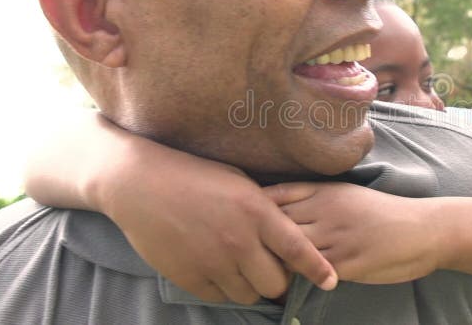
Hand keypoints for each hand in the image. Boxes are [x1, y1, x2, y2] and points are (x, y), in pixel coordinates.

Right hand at [99, 152, 336, 303]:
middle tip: (272, 272)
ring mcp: (212, 261)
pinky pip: (218, 296)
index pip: (298, 249)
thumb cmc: (194, 175)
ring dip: (251, 287)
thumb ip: (264, 209)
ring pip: (248, 294)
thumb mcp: (239, 182)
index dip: (318, 269)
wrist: (140, 183)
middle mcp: (239, 240)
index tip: (330, 281)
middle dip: (279, 281)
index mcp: (256, 212)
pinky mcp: (188, 276)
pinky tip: (217, 270)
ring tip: (242, 270)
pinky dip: (223, 289)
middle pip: (276, 283)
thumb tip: (286, 232)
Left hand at [264, 182, 439, 283]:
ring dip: (276, 261)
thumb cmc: (384, 213)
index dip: (256, 207)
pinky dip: (299, 276)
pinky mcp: (346, 262)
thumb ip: (316, 199)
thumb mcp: (349, 195)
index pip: (277, 195)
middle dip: (259, 236)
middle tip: (247, 248)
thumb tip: (279, 210)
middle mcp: (327, 210)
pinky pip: (310, 271)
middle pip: (275, 222)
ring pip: (288, 250)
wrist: (425, 228)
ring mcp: (336, 237)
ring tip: (265, 269)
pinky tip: (293, 281)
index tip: (246, 216)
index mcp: (327, 191)